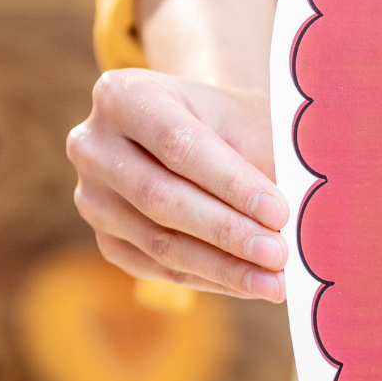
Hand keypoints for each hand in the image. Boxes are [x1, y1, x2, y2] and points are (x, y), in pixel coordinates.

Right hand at [65, 70, 286, 301]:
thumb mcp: (245, 122)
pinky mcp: (105, 239)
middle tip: (278, 254)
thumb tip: (289, 226)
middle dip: (227, 231)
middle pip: (161, 198)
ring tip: (275, 282)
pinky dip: (210, 278)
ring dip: (222, 266)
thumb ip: (263, 163)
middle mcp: (92, 145)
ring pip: (158, 242)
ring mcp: (92, 197)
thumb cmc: (226, 124)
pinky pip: (158, 268)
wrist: (195, 133)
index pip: (178, 144)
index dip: (230, 183)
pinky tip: (251, 284)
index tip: (278, 212)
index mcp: (123, 95)